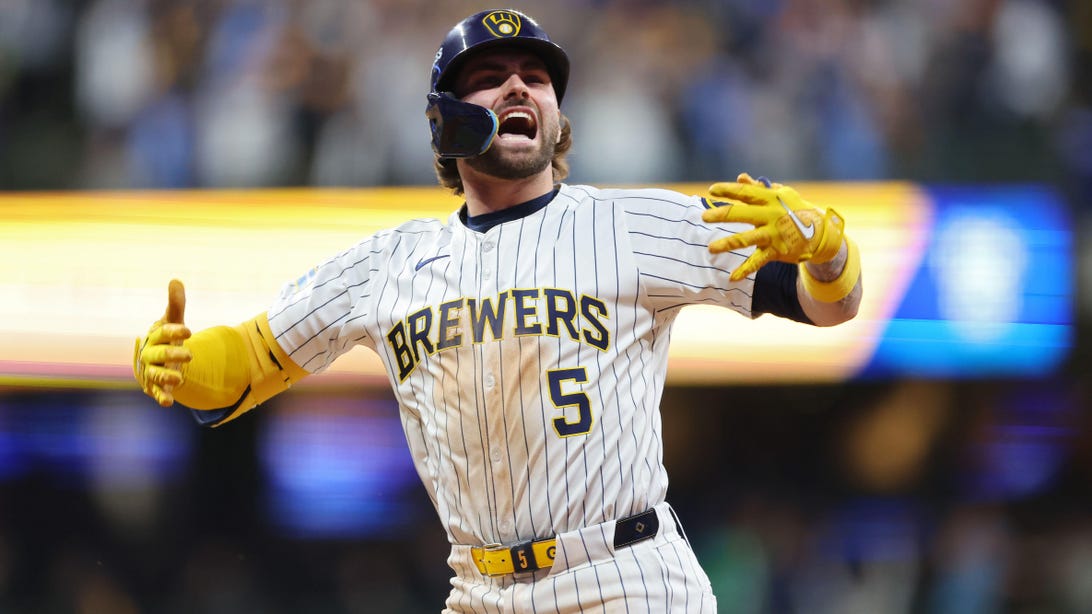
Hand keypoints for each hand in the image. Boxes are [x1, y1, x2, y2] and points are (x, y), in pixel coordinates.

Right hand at [133, 279, 191, 406]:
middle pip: (158, 355)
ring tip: (179, 379)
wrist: (158, 358)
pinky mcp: (156, 386)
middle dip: (171, 355)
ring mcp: (152, 371)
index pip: (163, 333)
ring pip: (156, 375)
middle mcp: (150, 354)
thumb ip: (176, 304)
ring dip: (166, 377)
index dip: (174, 332)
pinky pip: (157, 393)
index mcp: (155, 336)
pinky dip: (161, 397)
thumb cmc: (166, 337)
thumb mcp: (173, 320)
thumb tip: (176, 280)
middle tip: (190, 355)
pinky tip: (168, 403)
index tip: (189, 331)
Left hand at [702, 173, 845, 280]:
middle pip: (742, 214)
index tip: (712, 190)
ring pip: (746, 239)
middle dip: (722, 215)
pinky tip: (732, 278)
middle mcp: (770, 215)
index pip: (746, 192)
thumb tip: (740, 177)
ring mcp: (773, 234)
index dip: (728, 190)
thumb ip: (759, 188)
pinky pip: (758, 262)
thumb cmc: (796, 209)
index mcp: (770, 199)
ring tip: (711, 249)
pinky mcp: (776, 251)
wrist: (821, 232)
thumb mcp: (782, 195)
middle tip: (704, 216)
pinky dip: (745, 270)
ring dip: (727, 244)